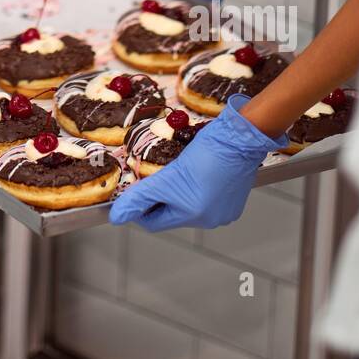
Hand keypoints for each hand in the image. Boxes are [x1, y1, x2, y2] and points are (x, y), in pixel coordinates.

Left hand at [109, 95, 287, 231]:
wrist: (242, 137)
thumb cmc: (208, 150)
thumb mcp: (169, 173)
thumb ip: (141, 195)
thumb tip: (116, 217)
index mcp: (194, 214)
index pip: (154, 222)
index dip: (139, 208)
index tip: (132, 191)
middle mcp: (210, 219)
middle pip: (171, 214)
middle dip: (160, 198)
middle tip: (154, 176)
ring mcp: (224, 211)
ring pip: (187, 206)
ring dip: (178, 192)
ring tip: (178, 170)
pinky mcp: (234, 201)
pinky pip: (206, 200)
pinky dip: (196, 189)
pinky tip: (198, 172)